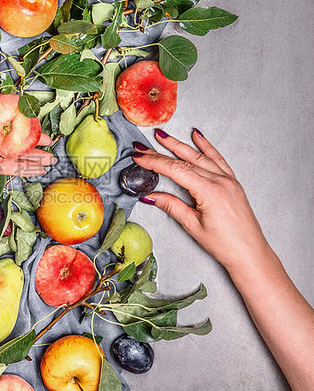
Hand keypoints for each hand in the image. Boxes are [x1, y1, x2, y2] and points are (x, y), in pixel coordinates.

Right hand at [0, 64, 55, 192]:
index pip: (0, 165)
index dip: (21, 169)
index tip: (39, 169)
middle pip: (8, 152)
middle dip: (30, 156)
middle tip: (51, 158)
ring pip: (8, 134)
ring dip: (27, 137)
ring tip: (46, 140)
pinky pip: (4, 115)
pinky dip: (17, 118)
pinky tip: (31, 120)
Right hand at [133, 128, 269, 271]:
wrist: (251, 254)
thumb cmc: (226, 245)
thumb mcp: (193, 226)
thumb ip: (171, 206)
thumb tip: (151, 196)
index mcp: (210, 191)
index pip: (176, 170)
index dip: (155, 162)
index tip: (139, 157)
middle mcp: (221, 181)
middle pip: (185, 160)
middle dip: (162, 151)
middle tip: (143, 145)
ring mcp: (228, 180)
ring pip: (200, 156)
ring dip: (180, 144)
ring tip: (164, 136)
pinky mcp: (233, 183)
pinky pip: (217, 159)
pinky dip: (206, 146)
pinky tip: (198, 137)